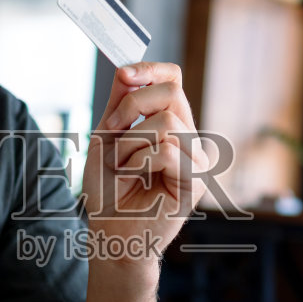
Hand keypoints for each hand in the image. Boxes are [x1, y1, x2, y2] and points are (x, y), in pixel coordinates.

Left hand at [82, 62, 211, 261]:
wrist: (109, 232)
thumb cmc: (108, 191)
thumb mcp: (106, 137)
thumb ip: (119, 104)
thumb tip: (126, 69)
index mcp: (170, 124)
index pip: (173, 79)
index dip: (150, 69)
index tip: (123, 75)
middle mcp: (188, 139)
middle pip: (171, 92)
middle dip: (132, 106)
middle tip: (112, 132)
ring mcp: (196, 161)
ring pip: (166, 123)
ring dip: (130, 143)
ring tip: (123, 166)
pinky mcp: (196, 184)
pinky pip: (168, 151)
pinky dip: (140, 161)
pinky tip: (134, 177)